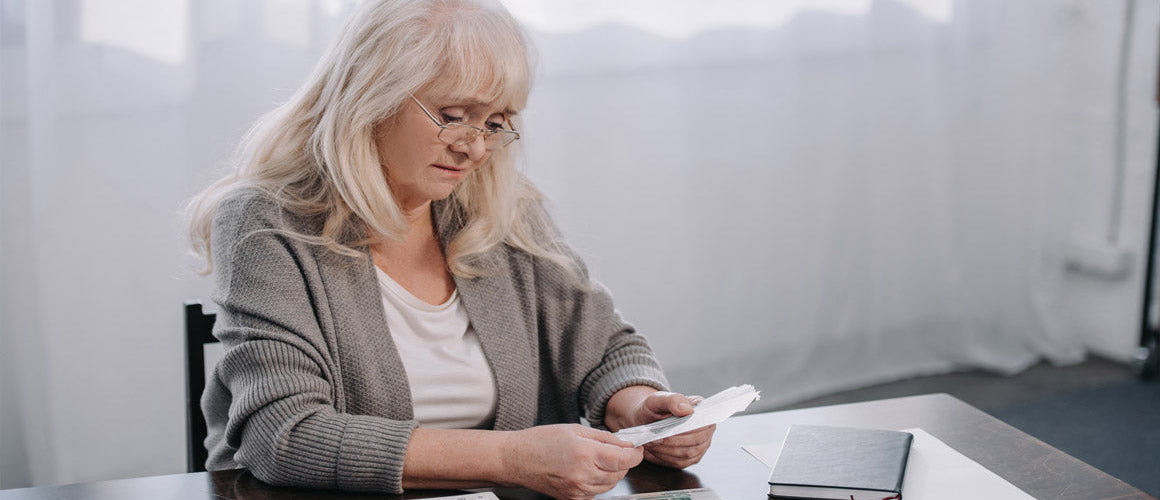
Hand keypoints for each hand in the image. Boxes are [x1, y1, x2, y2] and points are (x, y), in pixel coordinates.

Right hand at [500, 424, 642, 499]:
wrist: (517, 460)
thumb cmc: (541, 441)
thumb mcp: (575, 430)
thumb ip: (604, 438)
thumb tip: (625, 443)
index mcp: (585, 454)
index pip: (624, 460)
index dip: (635, 454)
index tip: (637, 448)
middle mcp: (583, 475)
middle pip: (619, 473)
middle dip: (624, 462)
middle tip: (618, 450)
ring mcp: (577, 490)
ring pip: (610, 485)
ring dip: (613, 472)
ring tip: (601, 459)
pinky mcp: (572, 499)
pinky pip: (596, 492)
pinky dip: (599, 481)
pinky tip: (589, 470)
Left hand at [609, 389, 715, 468]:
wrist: (644, 420)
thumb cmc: (653, 408)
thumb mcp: (657, 399)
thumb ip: (673, 400)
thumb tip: (688, 410)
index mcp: (702, 410)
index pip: (703, 423)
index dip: (687, 429)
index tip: (667, 430)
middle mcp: (705, 429)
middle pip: (696, 441)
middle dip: (673, 441)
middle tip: (654, 438)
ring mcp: (700, 445)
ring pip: (688, 453)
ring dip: (667, 450)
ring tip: (652, 443)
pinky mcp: (691, 458)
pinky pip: (681, 462)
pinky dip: (666, 457)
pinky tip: (655, 450)